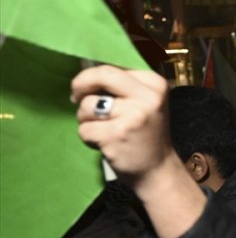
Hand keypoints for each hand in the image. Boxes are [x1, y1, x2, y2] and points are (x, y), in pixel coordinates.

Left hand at [71, 66, 176, 187]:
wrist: (157, 170)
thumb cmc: (146, 134)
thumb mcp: (146, 103)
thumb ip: (124, 87)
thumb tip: (87, 73)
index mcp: (155, 84)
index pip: (112, 68)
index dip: (93, 77)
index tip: (90, 89)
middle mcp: (148, 96)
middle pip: (101, 75)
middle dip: (81, 85)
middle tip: (76, 97)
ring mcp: (133, 116)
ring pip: (87, 105)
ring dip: (86, 119)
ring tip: (104, 129)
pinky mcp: (116, 135)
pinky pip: (84, 129)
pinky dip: (88, 138)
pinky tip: (105, 143)